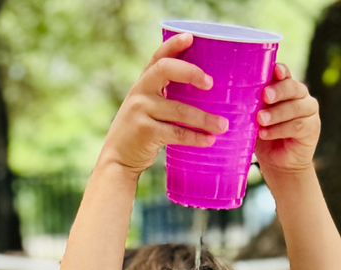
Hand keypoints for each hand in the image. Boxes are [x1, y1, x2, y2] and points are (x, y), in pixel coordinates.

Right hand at [99, 32, 227, 175]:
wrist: (117, 159)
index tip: (191, 38)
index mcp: (142, 83)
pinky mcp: (145, 132)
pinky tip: (209, 141)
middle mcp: (140, 92)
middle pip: (166, 70)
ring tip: (223, 125)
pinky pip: (176, 133)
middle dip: (191, 72)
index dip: (173, 45)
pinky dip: (195, 138)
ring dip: (204, 118)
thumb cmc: (139, 133)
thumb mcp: (145, 108)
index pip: (158, 57)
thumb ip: (162, 97)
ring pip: (179, 110)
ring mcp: (141, 111)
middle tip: (211, 84)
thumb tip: (203, 95)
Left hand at [254, 66, 319, 177]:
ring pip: (295, 108)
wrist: (278, 164)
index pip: (285, 74)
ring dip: (276, 113)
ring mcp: (309, 111)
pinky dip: (279, 129)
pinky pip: (297, 126)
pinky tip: (265, 133)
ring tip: (260, 120)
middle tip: (265, 96)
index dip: (281, 71)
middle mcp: (300, 95)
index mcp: (286, 87)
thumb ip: (255, 104)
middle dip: (278, 91)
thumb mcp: (256, 117)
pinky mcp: (312, 128)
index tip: (274, 70)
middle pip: (293, 88)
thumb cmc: (265, 136)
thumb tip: (240, 94)